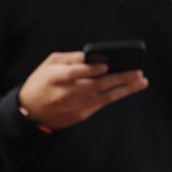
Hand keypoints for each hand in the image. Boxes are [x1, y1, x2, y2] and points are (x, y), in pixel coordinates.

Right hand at [18, 51, 148, 128]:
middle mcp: (66, 93)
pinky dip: (115, 96)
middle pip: (96, 85)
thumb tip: (95, 55)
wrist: (29, 111)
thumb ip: (72, 59)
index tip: (107, 65)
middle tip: (138, 72)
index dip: (91, 70)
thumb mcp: (50, 64)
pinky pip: (101, 104)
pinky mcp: (79, 115)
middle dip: (120, 78)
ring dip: (125, 89)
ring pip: (104, 97)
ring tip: (141, 81)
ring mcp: (73, 106)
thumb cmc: (42, 81)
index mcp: (55, 77)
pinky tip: (128, 89)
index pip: (75, 73)